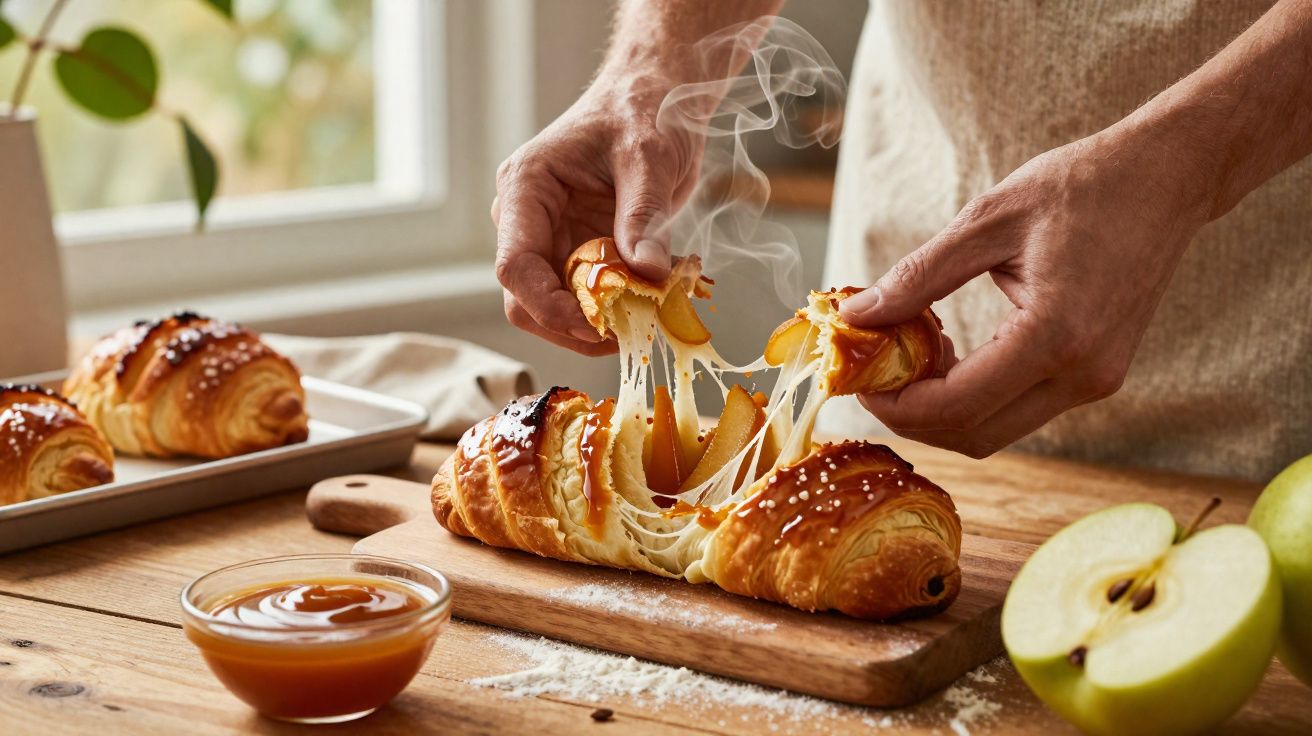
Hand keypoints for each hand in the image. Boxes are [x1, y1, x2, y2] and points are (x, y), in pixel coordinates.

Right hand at [493, 71, 702, 354]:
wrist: (655, 98)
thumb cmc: (642, 111)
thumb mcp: (649, 158)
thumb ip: (644, 216)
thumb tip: (648, 275)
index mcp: (526, 188)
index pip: (515, 265)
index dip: (548, 306)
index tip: (595, 327)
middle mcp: (528, 219)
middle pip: (527, 299)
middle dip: (575, 324)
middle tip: (632, 330)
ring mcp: (551, 239)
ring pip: (557, 308)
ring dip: (602, 321)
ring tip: (652, 311)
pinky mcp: (579, 252)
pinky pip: (589, 298)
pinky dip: (621, 308)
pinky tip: (656, 294)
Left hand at [838, 126, 1213, 457]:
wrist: (1166, 178)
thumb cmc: (1080, 186)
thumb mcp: (986, 220)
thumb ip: (918, 276)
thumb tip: (858, 316)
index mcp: (1057, 335)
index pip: (956, 407)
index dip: (895, 404)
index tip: (857, 376)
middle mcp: (1083, 374)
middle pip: (975, 436)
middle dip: (912, 414)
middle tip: (873, 370)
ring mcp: (1095, 381)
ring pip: (995, 431)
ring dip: (941, 406)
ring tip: (911, 349)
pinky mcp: (1096, 376)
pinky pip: (1019, 409)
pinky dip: (972, 394)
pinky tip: (948, 349)